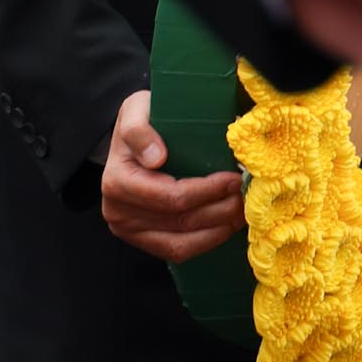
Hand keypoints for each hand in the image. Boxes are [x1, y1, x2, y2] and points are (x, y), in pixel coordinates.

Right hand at [101, 89, 246, 261]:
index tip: (234, 179)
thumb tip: (155, 158)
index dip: (208, 191)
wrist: (132, 140)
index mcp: (117, 181)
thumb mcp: (137, 109)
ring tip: (241, 213)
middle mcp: (118, 212)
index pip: (170, 197)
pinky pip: (178, 251)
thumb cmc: (142, 121)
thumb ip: (139, 129)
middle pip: (180, 222)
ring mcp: (129, 231)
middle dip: (220, 211)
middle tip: (245, 196)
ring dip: (218, 230)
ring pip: (182, 243)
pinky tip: (225, 226)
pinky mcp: (143, 241)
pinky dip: (206, 241)